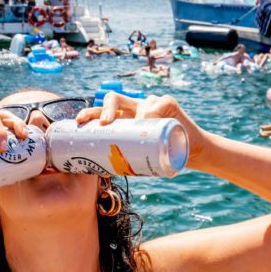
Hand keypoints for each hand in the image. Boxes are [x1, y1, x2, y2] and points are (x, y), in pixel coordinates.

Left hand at [75, 92, 211, 167]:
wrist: (192, 150)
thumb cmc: (162, 154)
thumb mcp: (140, 157)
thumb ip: (125, 159)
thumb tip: (100, 172)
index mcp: (124, 118)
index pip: (103, 110)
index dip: (90, 113)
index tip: (79, 122)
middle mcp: (134, 107)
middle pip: (113, 99)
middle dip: (105, 108)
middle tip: (104, 123)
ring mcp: (151, 103)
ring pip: (138, 103)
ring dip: (137, 117)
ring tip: (142, 130)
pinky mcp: (168, 102)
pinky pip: (158, 104)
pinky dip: (153, 113)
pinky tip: (155, 121)